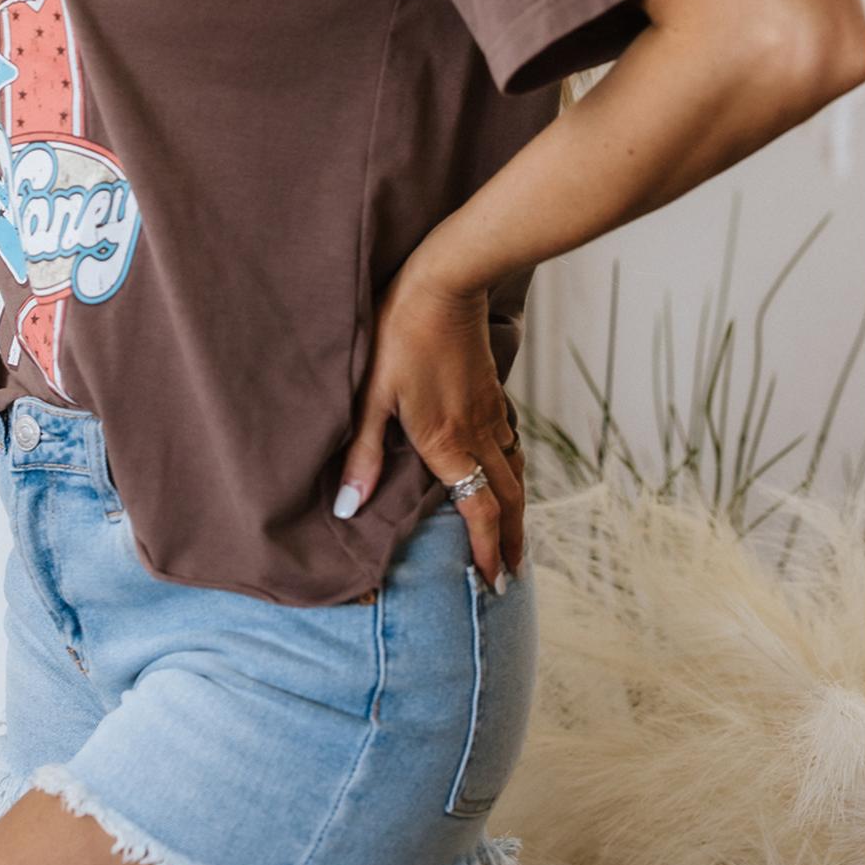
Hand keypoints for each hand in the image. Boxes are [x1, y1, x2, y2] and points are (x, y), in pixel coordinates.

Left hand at [333, 266, 524, 590]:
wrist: (446, 282)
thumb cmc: (401, 333)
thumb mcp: (373, 393)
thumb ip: (362, 453)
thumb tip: (347, 508)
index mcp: (446, 442)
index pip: (478, 509)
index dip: (485, 549)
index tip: (492, 581)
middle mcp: (476, 434)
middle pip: (506, 499)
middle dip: (509, 541)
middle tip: (511, 575)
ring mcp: (489, 412)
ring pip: (514, 473)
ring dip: (516, 510)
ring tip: (514, 536)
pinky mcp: (491, 391)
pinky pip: (511, 444)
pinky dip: (514, 471)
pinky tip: (508, 472)